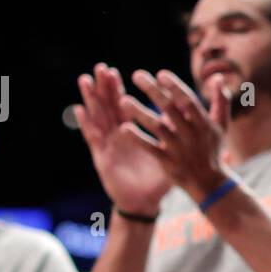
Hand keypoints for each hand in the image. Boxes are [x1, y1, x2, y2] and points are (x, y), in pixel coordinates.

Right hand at [73, 62, 171, 214]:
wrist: (145, 203)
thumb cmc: (158, 179)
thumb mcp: (169, 154)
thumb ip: (176, 136)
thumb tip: (190, 118)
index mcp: (132, 132)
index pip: (124, 105)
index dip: (119, 89)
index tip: (117, 71)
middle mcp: (117, 135)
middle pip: (108, 106)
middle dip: (104, 88)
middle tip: (101, 68)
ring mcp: (108, 144)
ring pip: (98, 117)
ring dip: (92, 99)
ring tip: (86, 80)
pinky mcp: (101, 157)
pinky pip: (92, 138)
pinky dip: (86, 123)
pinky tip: (80, 110)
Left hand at [124, 69, 231, 202]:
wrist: (208, 183)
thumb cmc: (212, 149)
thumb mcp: (221, 125)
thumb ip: (221, 101)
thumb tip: (218, 77)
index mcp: (203, 123)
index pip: (188, 101)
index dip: (175, 87)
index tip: (161, 74)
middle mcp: (190, 134)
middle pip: (169, 109)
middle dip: (153, 90)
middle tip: (137, 75)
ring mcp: (178, 149)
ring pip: (156, 127)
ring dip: (139, 113)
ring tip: (123, 100)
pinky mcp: (167, 162)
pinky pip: (150, 148)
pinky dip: (137, 139)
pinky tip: (123, 128)